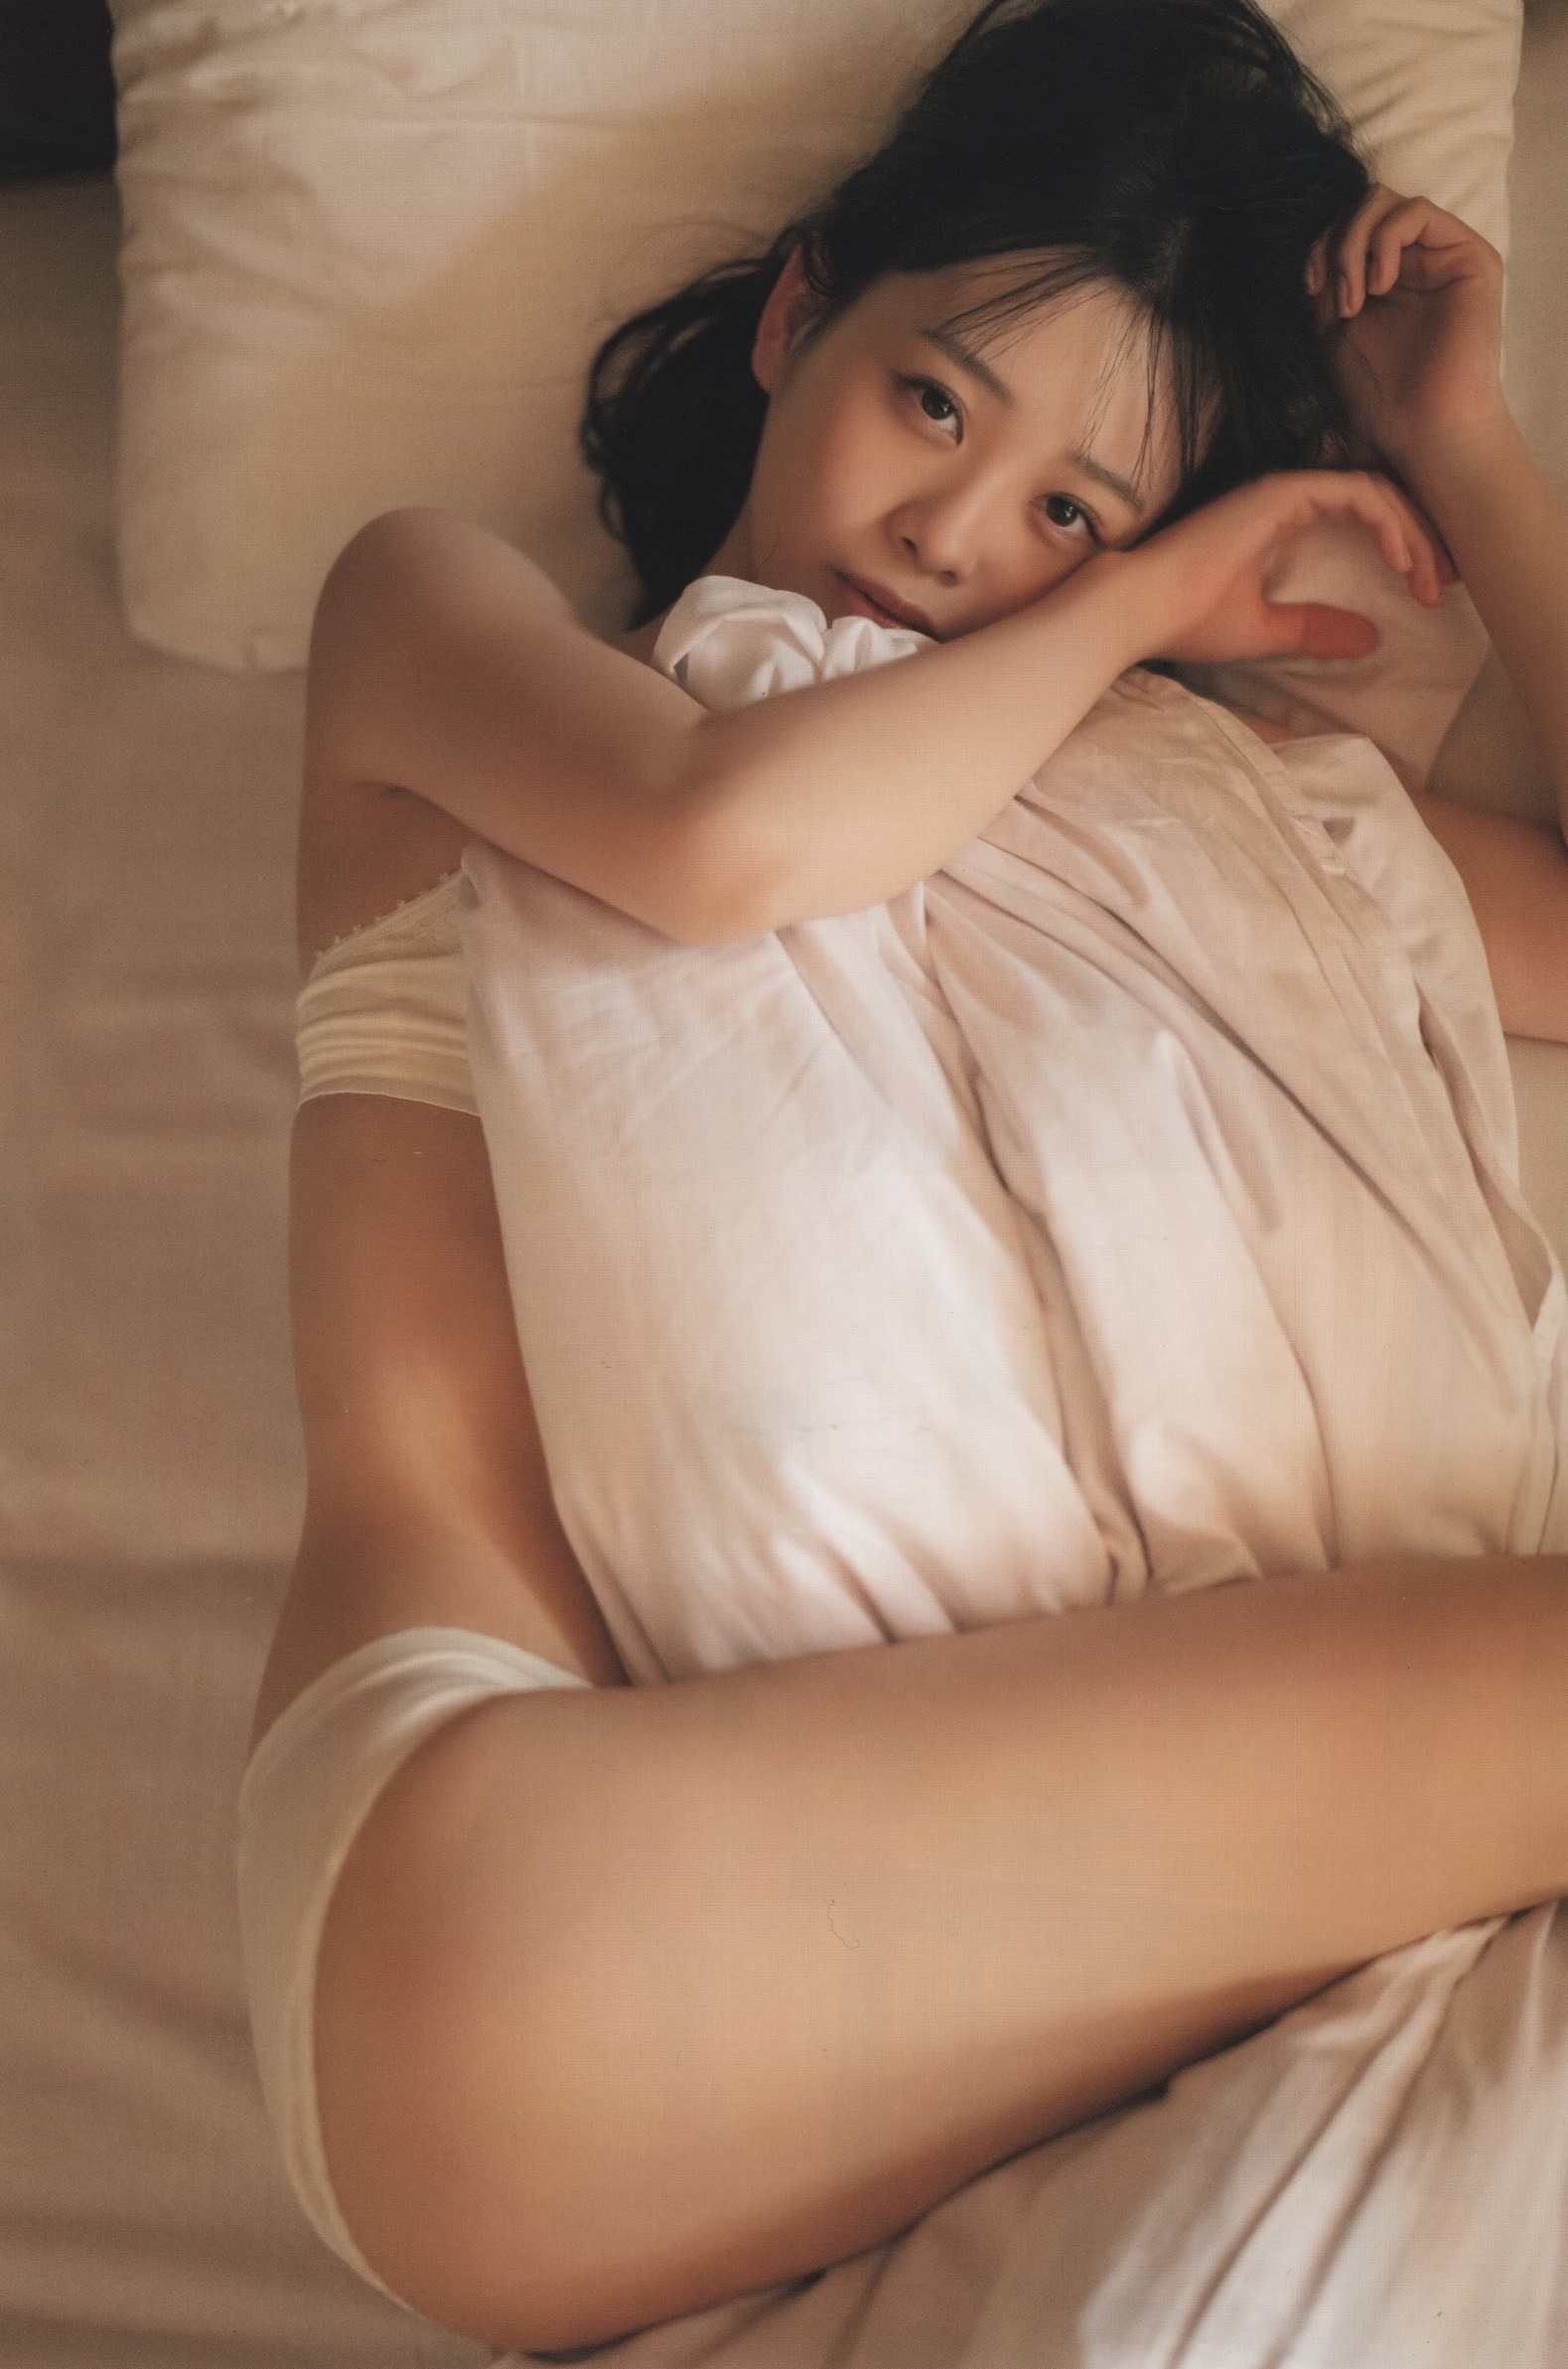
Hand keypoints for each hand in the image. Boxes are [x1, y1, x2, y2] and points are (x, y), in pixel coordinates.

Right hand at [1137, 468, 1451, 668]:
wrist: (1137, 611)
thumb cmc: (1183, 621)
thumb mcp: (1265, 632)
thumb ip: (1314, 630)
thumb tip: (1372, 639)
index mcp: (1280, 520)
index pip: (1362, 515)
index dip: (1403, 547)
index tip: (1425, 592)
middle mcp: (1286, 496)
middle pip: (1379, 500)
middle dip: (1422, 539)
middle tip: (1444, 584)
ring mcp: (1284, 489)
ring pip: (1376, 492)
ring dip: (1413, 534)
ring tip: (1430, 579)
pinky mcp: (1282, 492)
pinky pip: (1357, 492)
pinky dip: (1388, 522)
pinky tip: (1402, 562)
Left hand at [1308, 187, 1506, 477]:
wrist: (1423, 428)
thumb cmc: (1381, 393)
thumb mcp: (1334, 329)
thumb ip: (1328, 282)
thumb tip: (1316, 244)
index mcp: (1385, 274)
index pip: (1347, 226)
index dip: (1320, 246)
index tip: (1308, 289)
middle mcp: (1417, 257)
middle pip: (1365, 205)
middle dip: (1336, 244)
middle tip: (1334, 299)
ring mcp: (1443, 253)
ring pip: (1385, 202)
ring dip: (1354, 245)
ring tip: (1354, 300)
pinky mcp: (1469, 255)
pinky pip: (1416, 212)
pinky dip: (1384, 242)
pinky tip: (1379, 287)